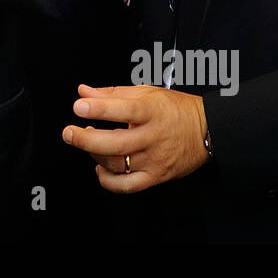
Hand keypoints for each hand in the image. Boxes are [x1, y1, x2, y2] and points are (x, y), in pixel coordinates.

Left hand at [62, 84, 209, 192]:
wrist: (208, 131)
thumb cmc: (176, 110)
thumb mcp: (147, 93)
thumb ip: (112, 93)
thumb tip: (84, 92)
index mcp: (152, 111)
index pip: (124, 109)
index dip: (99, 108)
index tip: (79, 106)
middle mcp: (153, 136)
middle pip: (115, 143)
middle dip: (86, 139)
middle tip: (69, 132)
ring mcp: (155, 159)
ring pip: (118, 164)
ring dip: (94, 155)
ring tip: (88, 142)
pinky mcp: (156, 176)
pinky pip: (127, 185)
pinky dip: (108, 181)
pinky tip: (100, 168)